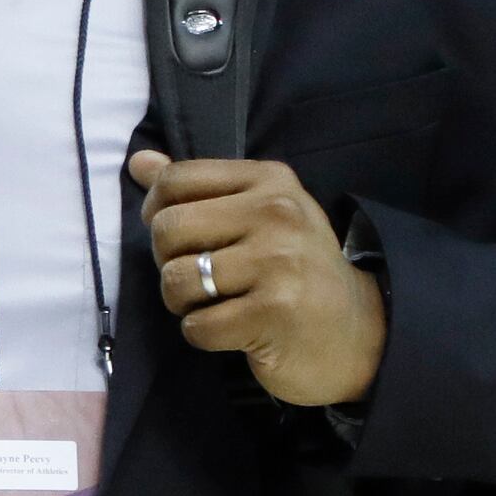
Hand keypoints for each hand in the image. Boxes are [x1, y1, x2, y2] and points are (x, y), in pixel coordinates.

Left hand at [130, 151, 385, 408]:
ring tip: (221, 304)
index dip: (157, 212)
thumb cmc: (293, 270)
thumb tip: (139, 161)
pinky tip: (237, 330)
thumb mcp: (256, 215)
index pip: (175, 180)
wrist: (356, 333)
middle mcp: (277, 213)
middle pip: (168, 228)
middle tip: (203, 278)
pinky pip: (197, 325)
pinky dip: (205, 334)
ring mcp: (278, 262)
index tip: (180, 237)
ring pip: (177, 279)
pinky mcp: (274, 313)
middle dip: (169, 262)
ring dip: (186, 303)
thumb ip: (196, 187)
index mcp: (270, 181)